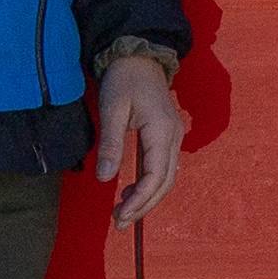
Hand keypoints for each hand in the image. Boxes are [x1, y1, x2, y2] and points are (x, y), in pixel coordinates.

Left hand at [93, 53, 186, 226]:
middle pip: (165, 182)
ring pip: (167, 178)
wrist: (138, 56)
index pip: (155, 176)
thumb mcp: (111, 109)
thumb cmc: (123, 79)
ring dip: (147, 198)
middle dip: (144, 206)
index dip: (140, 200)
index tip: (120, 215)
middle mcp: (173, 137)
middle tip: (120, 223)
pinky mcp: (168, 136)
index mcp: (162, 131)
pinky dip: (150, 185)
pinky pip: (163, 168)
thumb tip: (103, 178)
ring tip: (123, 212)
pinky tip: (131, 192)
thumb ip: (110, 144)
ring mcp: (174, 137)